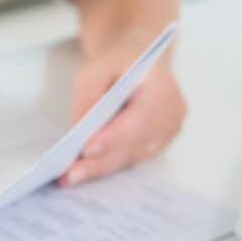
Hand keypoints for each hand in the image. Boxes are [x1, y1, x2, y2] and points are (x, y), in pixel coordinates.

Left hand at [60, 29, 186, 186]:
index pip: (137, 119)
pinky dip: (108, 165)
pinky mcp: (161, 145)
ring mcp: (169, 133)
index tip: (87, 150)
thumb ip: (89, 98)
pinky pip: (132, 159)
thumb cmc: (117, 65)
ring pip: (130, 157)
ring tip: (70, 177)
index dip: (112, 137)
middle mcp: (171, 114)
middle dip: (98, 162)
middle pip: (131, 145)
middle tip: (69, 175)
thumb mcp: (95, 70)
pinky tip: (85, 172)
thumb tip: (79, 132)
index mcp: (161, 88)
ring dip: (100, 169)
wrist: (140, 64)